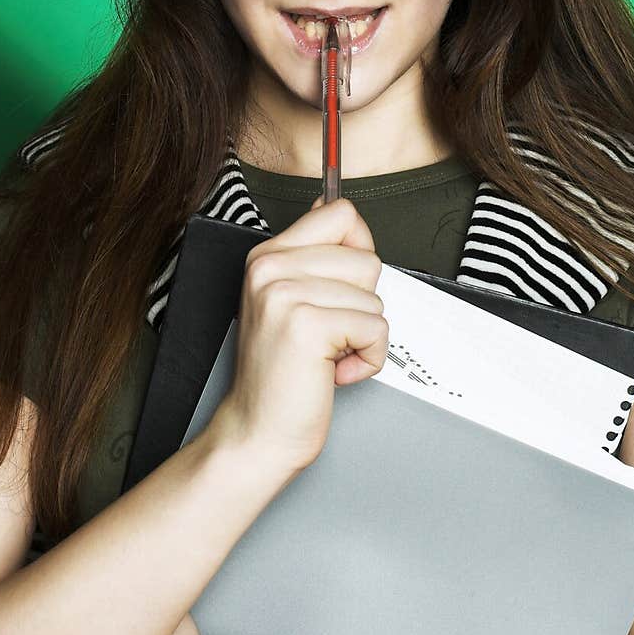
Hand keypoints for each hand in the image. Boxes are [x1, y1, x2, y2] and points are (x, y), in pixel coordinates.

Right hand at [210, 195, 387, 472]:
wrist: (258, 431)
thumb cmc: (282, 373)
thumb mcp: (290, 300)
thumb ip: (314, 255)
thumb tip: (332, 203)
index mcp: (268, 255)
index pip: (341, 213)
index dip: (358, 251)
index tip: (340, 287)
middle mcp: (271, 268)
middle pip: (367, 258)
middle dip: (361, 304)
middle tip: (325, 334)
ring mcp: (285, 295)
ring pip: (375, 298)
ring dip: (363, 336)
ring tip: (326, 354)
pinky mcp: (306, 326)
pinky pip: (376, 329)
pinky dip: (367, 358)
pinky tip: (332, 370)